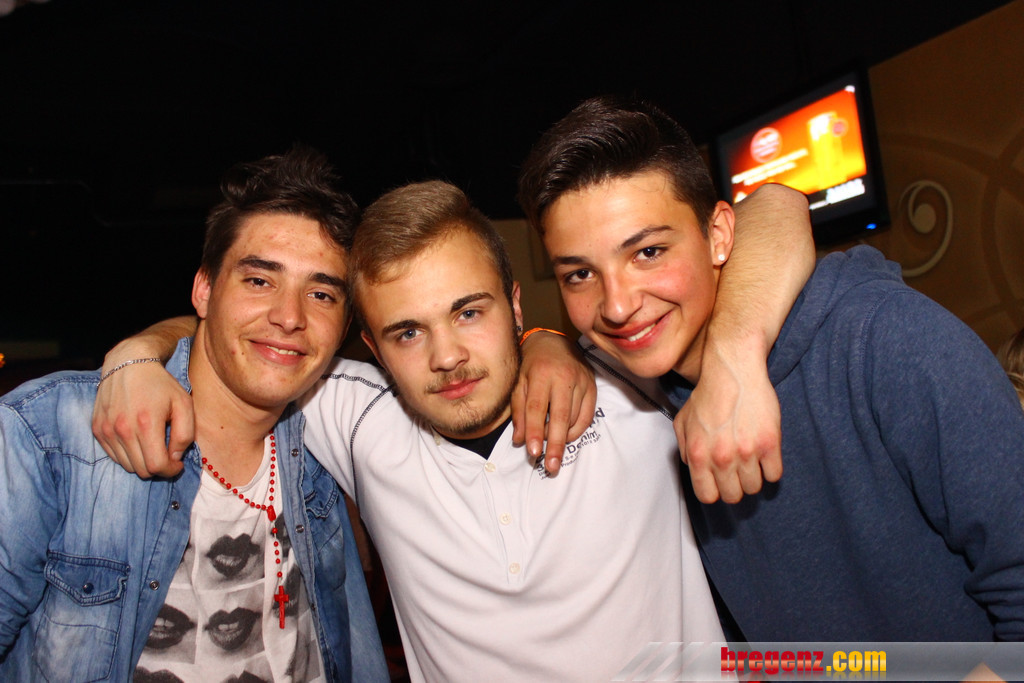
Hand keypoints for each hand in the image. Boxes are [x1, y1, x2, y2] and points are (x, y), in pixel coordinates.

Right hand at [92, 360, 194, 477]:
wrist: (128, 364)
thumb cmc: (160, 384)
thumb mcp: (184, 403)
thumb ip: (185, 434)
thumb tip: (174, 458)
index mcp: (146, 423)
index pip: (157, 466)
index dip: (171, 470)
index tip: (177, 464)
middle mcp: (122, 429)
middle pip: (142, 470)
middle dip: (158, 468)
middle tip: (167, 456)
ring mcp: (106, 430)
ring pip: (127, 466)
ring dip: (142, 462)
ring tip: (152, 446)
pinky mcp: (97, 429)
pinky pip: (114, 456)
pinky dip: (127, 455)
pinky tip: (137, 440)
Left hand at [511, 331, 596, 474]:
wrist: (553, 341)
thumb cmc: (531, 364)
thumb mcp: (518, 382)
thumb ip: (518, 410)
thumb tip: (520, 440)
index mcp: (540, 373)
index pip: (536, 407)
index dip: (535, 431)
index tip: (533, 452)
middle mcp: (563, 376)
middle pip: (560, 416)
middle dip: (556, 444)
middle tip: (551, 466)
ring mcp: (581, 381)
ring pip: (574, 417)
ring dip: (564, 439)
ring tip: (555, 454)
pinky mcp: (592, 387)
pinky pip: (587, 415)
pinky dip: (577, 430)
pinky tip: (567, 438)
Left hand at [675, 344, 782, 503]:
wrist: (733, 371)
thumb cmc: (708, 395)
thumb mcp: (683, 422)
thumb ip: (685, 449)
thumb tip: (692, 466)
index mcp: (698, 455)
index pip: (708, 496)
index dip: (715, 491)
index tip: (722, 482)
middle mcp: (721, 458)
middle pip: (733, 496)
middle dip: (736, 485)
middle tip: (738, 470)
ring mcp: (746, 452)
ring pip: (755, 487)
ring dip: (754, 476)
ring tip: (752, 459)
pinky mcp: (769, 444)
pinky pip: (775, 474)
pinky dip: (772, 468)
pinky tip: (766, 454)